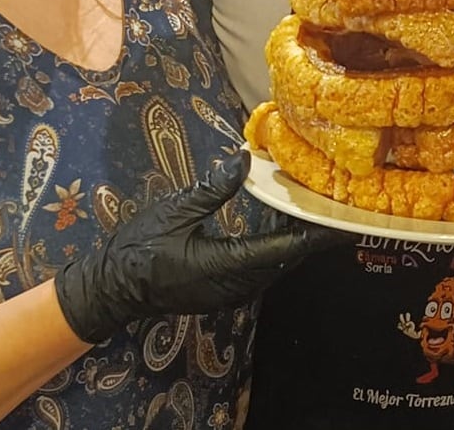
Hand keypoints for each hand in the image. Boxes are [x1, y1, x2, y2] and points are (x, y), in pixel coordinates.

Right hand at [54, 152, 338, 342]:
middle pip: (284, 260)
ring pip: (274, 266)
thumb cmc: (138, 249)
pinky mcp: (223, 291)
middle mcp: (234, 286)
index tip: (340, 222)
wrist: (112, 287)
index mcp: (224, 265)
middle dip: (310, 235)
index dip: (313, 235)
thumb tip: (242, 160)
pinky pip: (259, 270)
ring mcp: (229, 293)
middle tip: (334, 206)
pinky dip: (275, 248)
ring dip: (294, 241)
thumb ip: (213, 189)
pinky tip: (281, 224)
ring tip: (314, 211)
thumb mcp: (174, 211)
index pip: (281, 249)